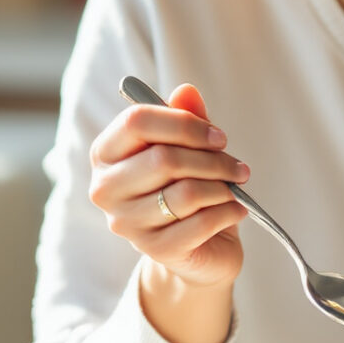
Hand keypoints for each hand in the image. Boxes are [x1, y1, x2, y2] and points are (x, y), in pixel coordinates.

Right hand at [89, 82, 250, 289]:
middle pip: (164, 159)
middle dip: (212, 159)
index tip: (217, 136)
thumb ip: (184, 119)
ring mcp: (126, 223)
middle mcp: (106, 188)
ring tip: (236, 187)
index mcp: (106, 153)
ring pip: (186, 193)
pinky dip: (227, 212)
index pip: (136, 121)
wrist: (195, 248)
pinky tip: (237, 209)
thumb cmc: (185, 188)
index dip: (184, 123)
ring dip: (222, 187)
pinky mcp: (154, 250)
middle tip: (237, 166)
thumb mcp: (187, 149)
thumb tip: (186, 91)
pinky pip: (200, 224)